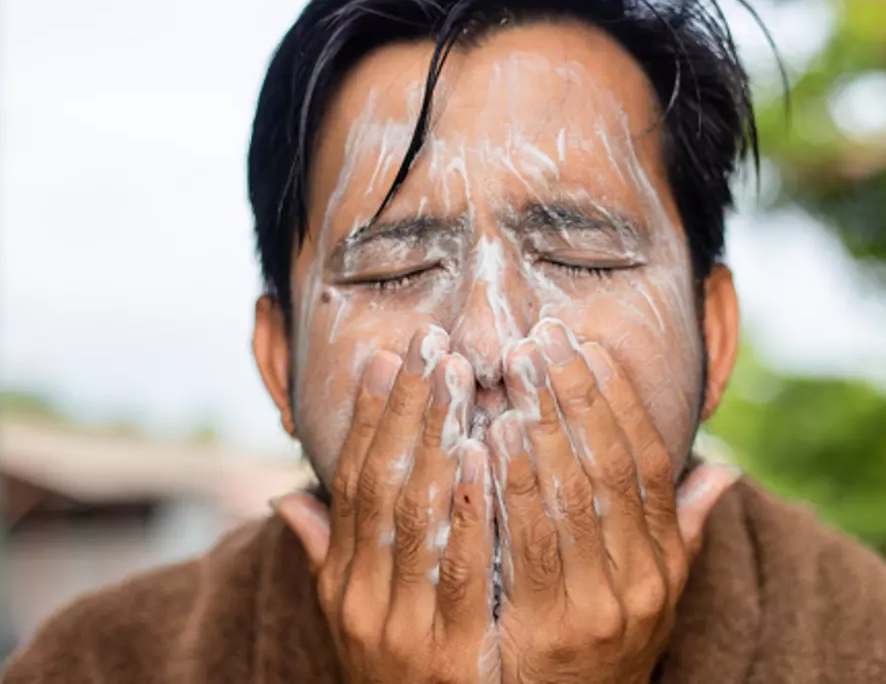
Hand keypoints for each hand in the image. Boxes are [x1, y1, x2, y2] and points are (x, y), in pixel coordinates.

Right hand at [277, 327, 499, 683]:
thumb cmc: (396, 668)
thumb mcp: (350, 616)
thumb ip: (327, 552)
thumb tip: (283, 496)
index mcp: (345, 583)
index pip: (354, 484)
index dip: (370, 419)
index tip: (387, 359)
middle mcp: (368, 601)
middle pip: (387, 487)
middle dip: (410, 411)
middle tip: (431, 346)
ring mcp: (409, 629)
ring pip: (420, 518)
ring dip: (439, 441)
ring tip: (458, 379)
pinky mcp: (455, 656)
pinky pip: (466, 571)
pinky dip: (474, 510)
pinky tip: (488, 455)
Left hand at [488, 320, 738, 683]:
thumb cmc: (605, 646)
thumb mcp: (659, 594)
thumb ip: (681, 529)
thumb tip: (725, 469)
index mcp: (661, 562)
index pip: (647, 464)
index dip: (618, 401)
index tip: (587, 348)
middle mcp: (637, 583)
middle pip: (606, 470)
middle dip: (571, 398)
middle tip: (538, 340)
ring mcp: (592, 610)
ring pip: (568, 502)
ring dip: (540, 430)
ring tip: (513, 374)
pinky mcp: (543, 634)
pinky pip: (523, 551)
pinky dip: (506, 492)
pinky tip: (481, 445)